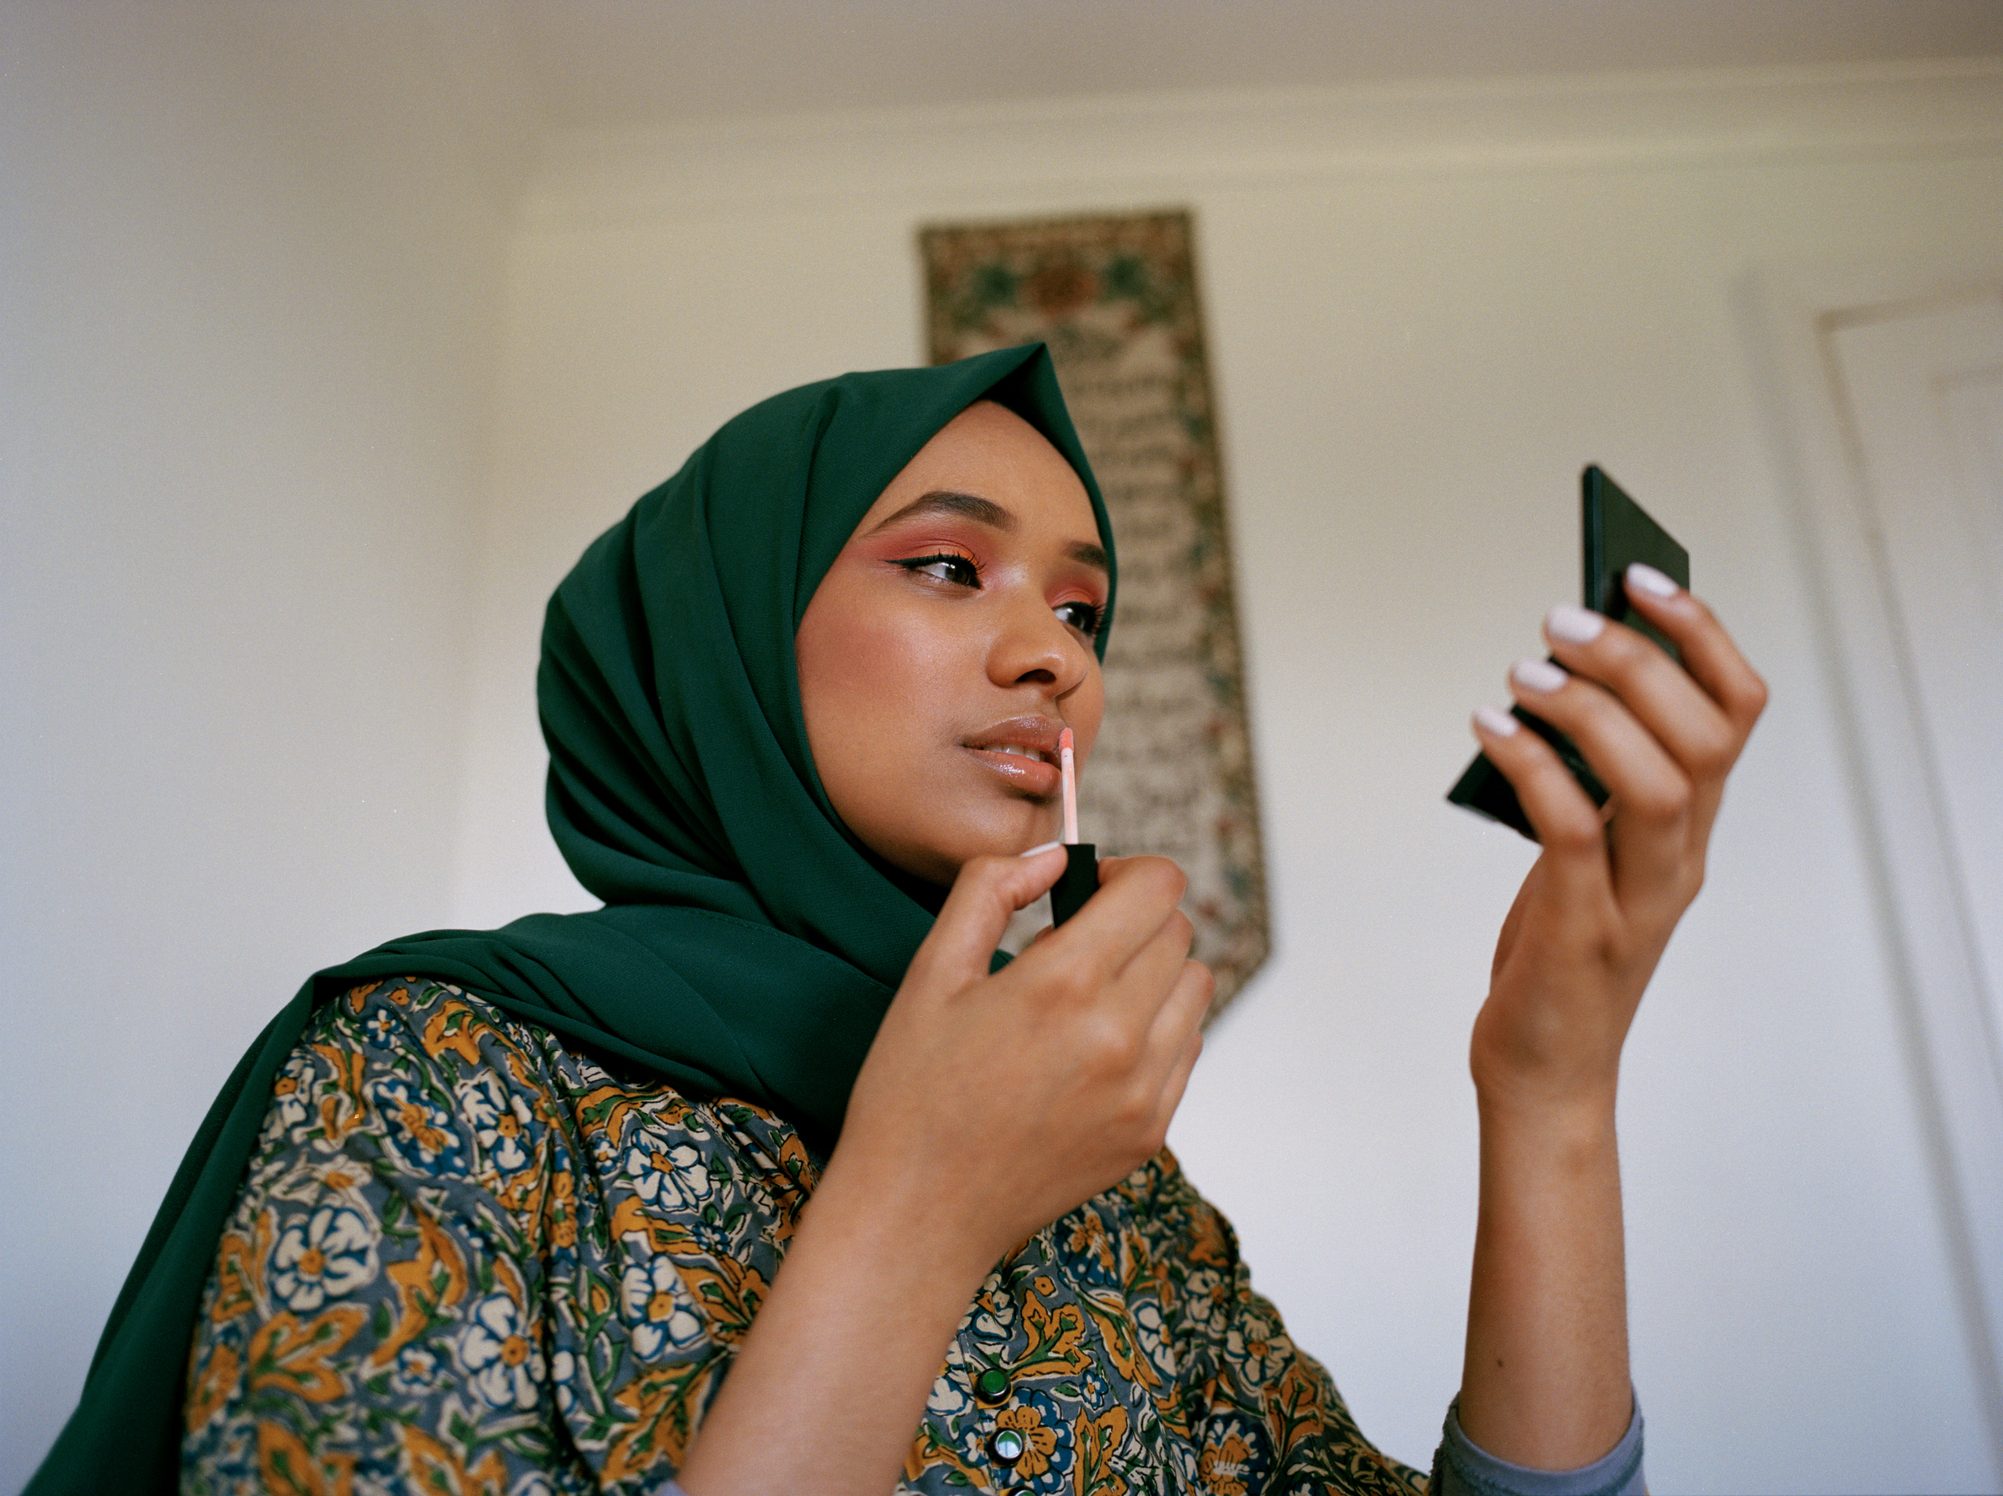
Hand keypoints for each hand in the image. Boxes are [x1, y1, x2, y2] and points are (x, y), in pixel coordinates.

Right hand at [834, 849, 1212, 1268]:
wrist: (918, 1212)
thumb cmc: (912, 1090)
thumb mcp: (931, 970)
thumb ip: (991, 887)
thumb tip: (1054, 858)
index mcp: (1064, 983)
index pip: (1159, 887)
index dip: (1128, 872)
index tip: (1090, 891)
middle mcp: (1120, 1035)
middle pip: (1180, 933)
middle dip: (1135, 921)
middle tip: (1073, 949)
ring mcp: (1143, 1090)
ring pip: (1195, 988)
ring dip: (1153, 973)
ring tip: (1088, 998)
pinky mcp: (1150, 1132)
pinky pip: (1187, 1049)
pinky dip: (1155, 1031)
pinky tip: (1094, 1048)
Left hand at [1467, 564, 1767, 1117]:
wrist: (1546, 1068)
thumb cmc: (1558, 945)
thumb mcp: (1586, 846)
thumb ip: (1585, 774)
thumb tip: (1552, 670)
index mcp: (1691, 826)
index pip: (1737, 710)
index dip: (1701, 634)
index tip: (1637, 576)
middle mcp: (1681, 856)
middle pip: (1702, 735)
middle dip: (1635, 660)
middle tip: (1560, 618)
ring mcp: (1639, 898)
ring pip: (1656, 781)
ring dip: (1589, 710)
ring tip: (1523, 671)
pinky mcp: (1583, 931)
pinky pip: (1573, 833)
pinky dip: (1533, 768)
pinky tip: (1487, 727)